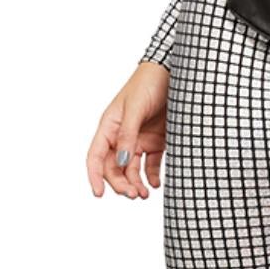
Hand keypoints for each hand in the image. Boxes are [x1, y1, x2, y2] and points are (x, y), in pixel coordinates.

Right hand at [87, 61, 169, 199]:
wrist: (174, 73)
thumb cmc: (148, 84)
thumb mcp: (135, 109)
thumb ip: (128, 135)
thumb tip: (123, 162)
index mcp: (109, 127)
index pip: (96, 157)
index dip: (95, 176)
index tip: (99, 194)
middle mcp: (121, 136)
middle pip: (115, 168)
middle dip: (121, 184)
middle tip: (133, 195)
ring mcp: (139, 140)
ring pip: (132, 170)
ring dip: (136, 183)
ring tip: (145, 194)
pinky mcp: (156, 141)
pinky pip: (151, 164)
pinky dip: (152, 177)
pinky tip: (156, 184)